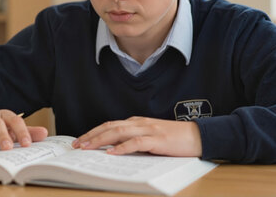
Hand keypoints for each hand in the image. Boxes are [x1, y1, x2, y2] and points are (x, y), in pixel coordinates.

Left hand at [72, 116, 201, 156]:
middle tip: (77, 144)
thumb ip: (134, 140)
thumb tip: (114, 149)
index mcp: (137, 122)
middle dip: (91, 135)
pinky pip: (136, 143)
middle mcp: (140, 123)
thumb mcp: (151, 137)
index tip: (80, 140)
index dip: (94, 132)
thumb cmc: (175, 139)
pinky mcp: (157, 139)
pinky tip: (112, 153)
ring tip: (88, 147)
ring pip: (119, 132)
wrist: (198, 136)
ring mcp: (148, 130)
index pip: (110, 125)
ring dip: (101, 140)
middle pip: (110, 126)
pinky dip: (122, 147)